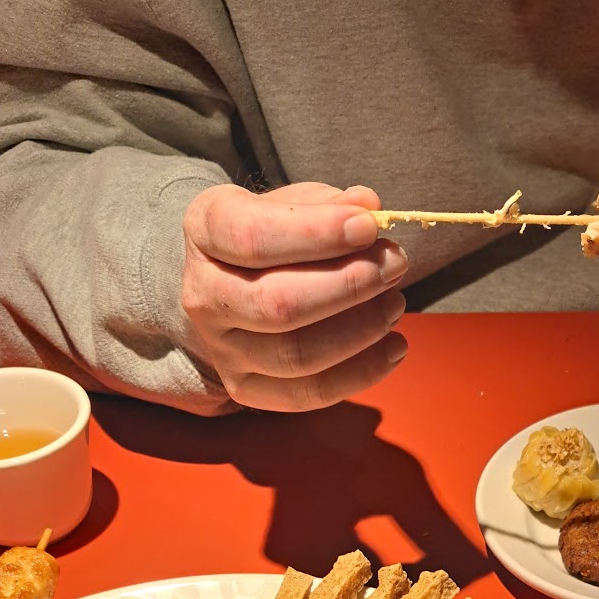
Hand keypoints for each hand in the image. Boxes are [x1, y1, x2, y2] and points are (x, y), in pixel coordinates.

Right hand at [181, 182, 408, 410]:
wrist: (231, 286)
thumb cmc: (272, 237)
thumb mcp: (291, 204)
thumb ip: (328, 203)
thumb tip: (367, 205)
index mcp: (205, 231)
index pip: (253, 237)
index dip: (317, 234)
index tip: (368, 226)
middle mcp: (202, 294)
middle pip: (277, 304)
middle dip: (348, 285)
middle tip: (394, 264)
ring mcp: (221, 348)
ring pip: (296, 355)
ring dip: (360, 331)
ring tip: (396, 303)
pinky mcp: (245, 388)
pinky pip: (308, 394)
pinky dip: (361, 374)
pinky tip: (395, 347)